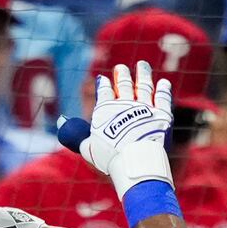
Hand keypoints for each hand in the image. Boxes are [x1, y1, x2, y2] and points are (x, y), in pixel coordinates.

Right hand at [77, 61, 174, 195]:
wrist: (135, 162)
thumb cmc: (109, 158)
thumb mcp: (87, 147)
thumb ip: (76, 134)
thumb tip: (62, 121)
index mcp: (106, 110)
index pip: (105, 92)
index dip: (104, 85)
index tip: (104, 79)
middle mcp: (126, 104)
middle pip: (124, 84)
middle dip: (122, 75)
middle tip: (121, 68)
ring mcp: (146, 107)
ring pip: (144, 86)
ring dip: (143, 74)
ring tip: (142, 65)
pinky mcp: (162, 114)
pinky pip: (163, 97)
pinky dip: (163, 89)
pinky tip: (163, 82)